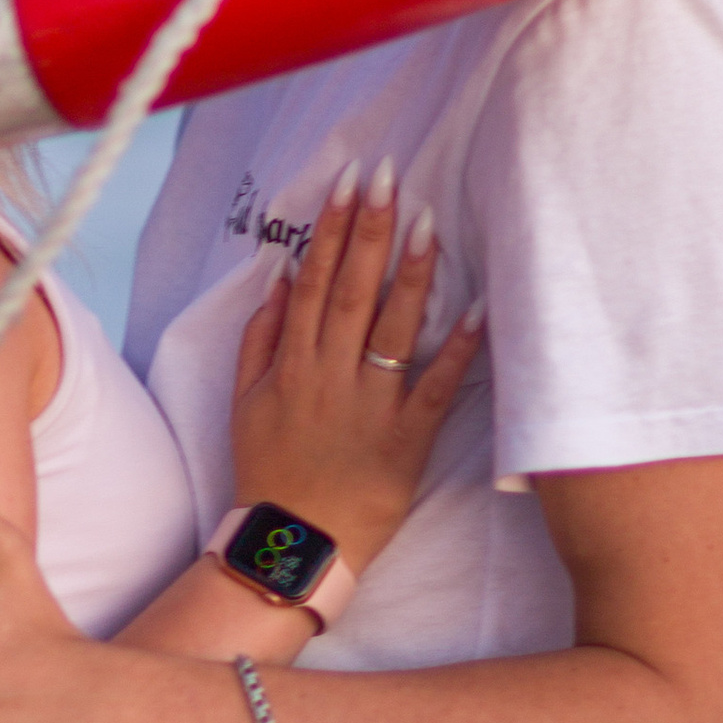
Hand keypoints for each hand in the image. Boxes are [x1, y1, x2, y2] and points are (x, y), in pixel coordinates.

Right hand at [228, 165, 484, 568]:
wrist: (291, 545)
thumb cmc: (268, 472)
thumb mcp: (244, 402)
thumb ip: (258, 338)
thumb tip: (277, 276)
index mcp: (291, 364)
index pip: (312, 282)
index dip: (330, 229)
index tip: (346, 182)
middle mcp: (329, 376)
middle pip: (351, 291)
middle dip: (368, 231)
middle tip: (386, 177)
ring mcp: (369, 407)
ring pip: (391, 329)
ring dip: (411, 275)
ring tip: (429, 223)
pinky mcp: (405, 441)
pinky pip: (435, 389)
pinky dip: (455, 350)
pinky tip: (477, 308)